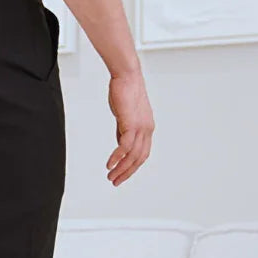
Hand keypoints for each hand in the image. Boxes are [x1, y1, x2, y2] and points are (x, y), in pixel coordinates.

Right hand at [106, 70, 154, 185]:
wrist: (127, 76)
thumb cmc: (124, 92)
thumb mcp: (124, 116)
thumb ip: (123, 131)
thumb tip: (120, 146)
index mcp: (147, 128)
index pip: (142, 154)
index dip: (132, 167)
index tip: (121, 174)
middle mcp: (147, 129)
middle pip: (139, 158)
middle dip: (127, 172)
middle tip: (115, 181)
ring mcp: (141, 127)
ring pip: (133, 155)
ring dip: (121, 168)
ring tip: (110, 176)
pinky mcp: (131, 124)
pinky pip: (124, 146)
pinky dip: (117, 157)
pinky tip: (109, 164)